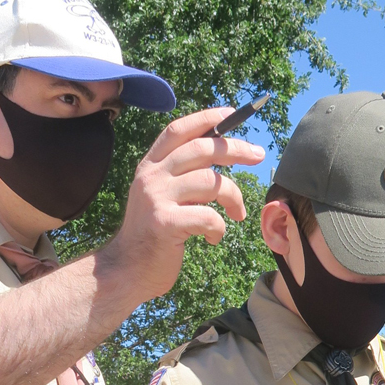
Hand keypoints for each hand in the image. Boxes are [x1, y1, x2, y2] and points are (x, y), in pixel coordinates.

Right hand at [101, 108, 265, 299]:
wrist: (126, 270)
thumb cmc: (153, 234)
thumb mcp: (161, 195)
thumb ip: (181, 175)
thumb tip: (220, 153)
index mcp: (150, 166)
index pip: (179, 130)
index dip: (206, 118)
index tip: (231, 114)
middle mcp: (151, 177)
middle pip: (201, 148)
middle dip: (235, 149)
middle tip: (258, 156)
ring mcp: (156, 198)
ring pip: (210, 182)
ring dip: (233, 197)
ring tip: (238, 213)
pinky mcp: (164, 223)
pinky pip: (207, 216)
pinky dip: (219, 227)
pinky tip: (213, 238)